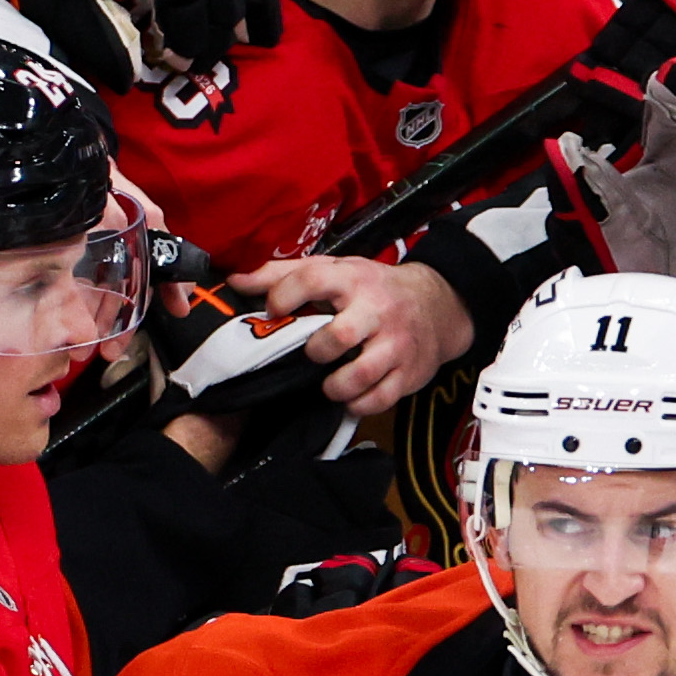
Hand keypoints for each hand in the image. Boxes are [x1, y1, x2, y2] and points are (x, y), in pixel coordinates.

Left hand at [233, 253, 471, 414]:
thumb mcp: (334, 271)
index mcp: (353, 279)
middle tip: (312, 353)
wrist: (438, 304)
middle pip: (337, 337)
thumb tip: (236, 281)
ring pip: (359, 374)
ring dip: (334, 385)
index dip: (283, 297)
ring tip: (328, 381)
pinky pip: (378, 400)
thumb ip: (283, 275)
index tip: (274, 311)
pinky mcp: (408, 374)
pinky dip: (357, 404)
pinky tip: (350, 395)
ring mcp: (396, 344)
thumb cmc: (372, 288)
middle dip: (315, 351)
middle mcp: (376, 310)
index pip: (311, 280)